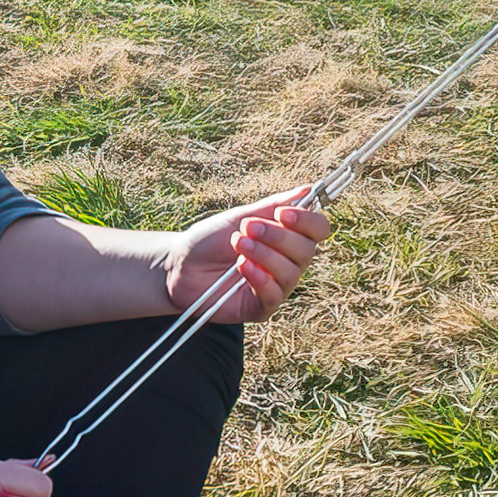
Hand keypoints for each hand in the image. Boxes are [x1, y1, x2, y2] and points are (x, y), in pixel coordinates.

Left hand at [160, 193, 327, 322]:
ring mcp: (276, 286)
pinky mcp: (261, 308)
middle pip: (307, 251)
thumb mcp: (241, 216)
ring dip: (264, 254)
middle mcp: (288, 263)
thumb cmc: (210, 240)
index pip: (318, 229)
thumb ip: (275, 205)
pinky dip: (259, 278)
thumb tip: (309, 188)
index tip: (283, 213)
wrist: (180, 265)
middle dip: (278, 236)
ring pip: (291, 272)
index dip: (307, 220)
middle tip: (248, 227)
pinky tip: (241, 266)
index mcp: (287, 238)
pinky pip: (274, 295)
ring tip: (238, 244)